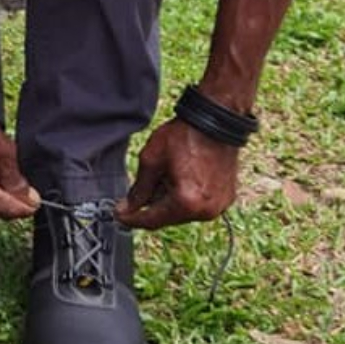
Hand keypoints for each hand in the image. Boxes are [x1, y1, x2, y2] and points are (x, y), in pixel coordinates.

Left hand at [115, 117, 239, 228]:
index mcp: (186, 203)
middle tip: (143, 182)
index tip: (118, 214)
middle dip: (152, 204)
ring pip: (183, 212)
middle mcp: (206, 211)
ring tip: (167, 171)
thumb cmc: (184, 136)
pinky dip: (185, 196)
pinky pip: (198, 205)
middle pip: (168, 218)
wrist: (215, 122)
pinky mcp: (226, 199)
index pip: (152, 221)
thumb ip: (138, 189)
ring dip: (169, 200)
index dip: (131, 218)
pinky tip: (180, 174)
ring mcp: (219, 206)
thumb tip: (126, 209)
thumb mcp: (151, 160)